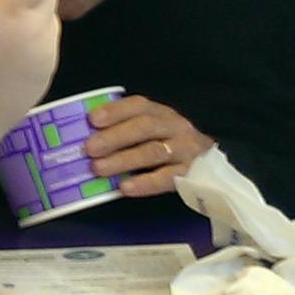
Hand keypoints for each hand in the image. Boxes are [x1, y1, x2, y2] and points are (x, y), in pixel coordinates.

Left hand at [85, 95, 213, 197]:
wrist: (209, 165)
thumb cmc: (168, 145)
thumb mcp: (151, 131)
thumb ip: (125, 130)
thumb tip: (85, 138)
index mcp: (161, 113)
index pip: (138, 106)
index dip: (115, 111)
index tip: (92, 119)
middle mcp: (175, 127)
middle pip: (145, 127)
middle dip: (115, 137)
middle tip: (90, 148)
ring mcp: (184, 150)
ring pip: (153, 152)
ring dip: (124, 159)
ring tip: (99, 168)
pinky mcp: (190, 174)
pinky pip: (166, 178)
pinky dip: (144, 183)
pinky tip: (125, 187)